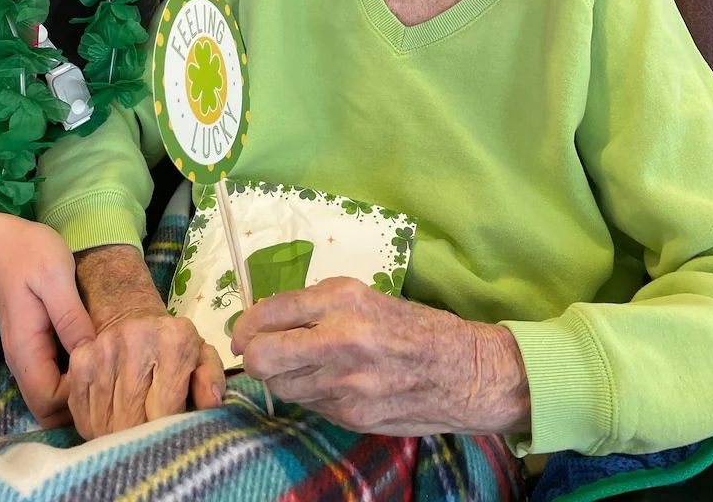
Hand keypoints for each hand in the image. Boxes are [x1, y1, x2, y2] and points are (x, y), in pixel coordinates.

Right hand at [0, 217, 95, 428]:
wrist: (0, 245)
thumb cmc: (30, 256)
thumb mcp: (56, 278)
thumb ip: (71, 318)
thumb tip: (92, 355)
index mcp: (26, 351)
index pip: (49, 403)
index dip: (78, 396)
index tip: (104, 370)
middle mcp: (23, 364)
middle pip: (49, 410)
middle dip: (80, 402)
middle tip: (111, 373)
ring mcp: (28, 358)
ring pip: (52, 398)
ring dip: (79, 391)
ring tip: (108, 365)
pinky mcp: (36, 349)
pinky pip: (54, 379)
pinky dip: (74, 377)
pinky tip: (96, 355)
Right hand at [66, 244, 225, 438]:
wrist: (133, 317)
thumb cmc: (174, 347)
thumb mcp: (201, 357)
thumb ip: (210, 379)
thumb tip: (212, 403)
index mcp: (174, 339)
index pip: (167, 409)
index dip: (168, 430)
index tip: (171, 432)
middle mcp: (135, 339)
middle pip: (133, 422)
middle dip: (142, 438)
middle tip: (150, 435)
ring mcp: (103, 350)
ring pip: (105, 424)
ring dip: (117, 435)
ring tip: (132, 424)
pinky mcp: (79, 361)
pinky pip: (83, 414)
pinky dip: (95, 426)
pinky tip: (111, 415)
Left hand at [231, 276, 530, 435]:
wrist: (467, 371)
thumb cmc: (417, 326)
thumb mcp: (366, 297)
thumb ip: (318, 307)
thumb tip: (269, 319)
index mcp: (344, 298)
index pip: (270, 312)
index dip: (246, 324)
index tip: (244, 331)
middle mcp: (341, 338)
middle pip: (262, 357)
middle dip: (253, 355)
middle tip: (260, 351)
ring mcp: (346, 383)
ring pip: (281, 387)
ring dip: (282, 377)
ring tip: (303, 366)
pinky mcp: (353, 416)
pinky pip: (310, 405)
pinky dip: (310, 394)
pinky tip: (332, 383)